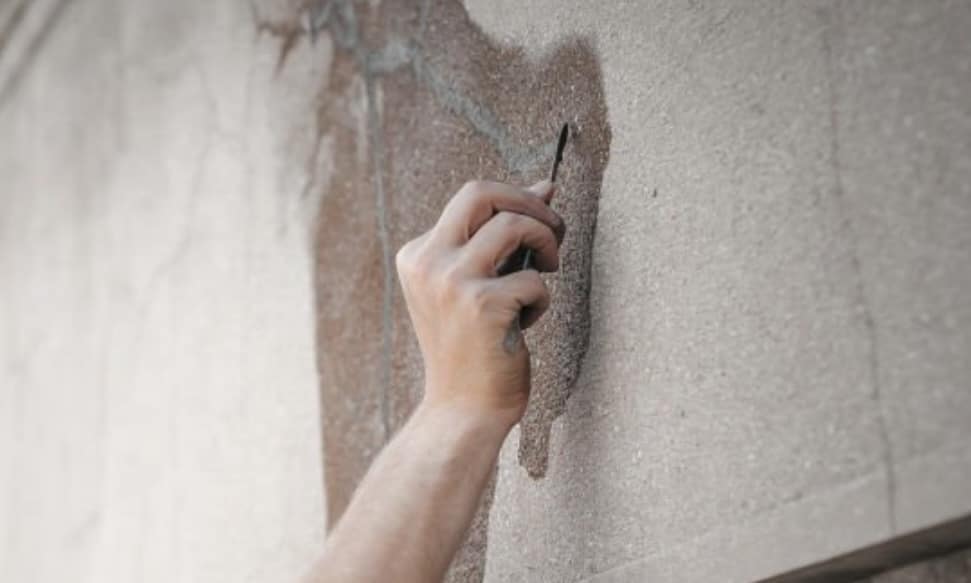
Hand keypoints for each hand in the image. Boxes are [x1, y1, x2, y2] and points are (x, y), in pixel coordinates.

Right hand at [396, 180, 564, 427]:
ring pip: (513, 224)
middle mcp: (427, 261)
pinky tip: (525, 325)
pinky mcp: (481, 305)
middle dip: (529, 203)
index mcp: (418, 254)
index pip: (472, 198)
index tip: (544, 220)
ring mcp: (450, 281)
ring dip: (545, 243)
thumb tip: (547, 185)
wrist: (461, 411)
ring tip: (547, 271)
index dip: (516, 200)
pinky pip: (533, 279)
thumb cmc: (474, 347)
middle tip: (553, 230)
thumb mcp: (478, 283)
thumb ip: (502, 236)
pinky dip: (541, 299)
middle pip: (481, 191)